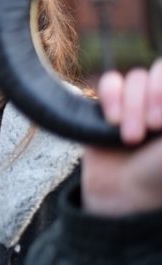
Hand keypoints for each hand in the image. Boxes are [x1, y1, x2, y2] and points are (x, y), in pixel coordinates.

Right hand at [81, 60, 161, 215]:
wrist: (125, 193)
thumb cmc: (160, 173)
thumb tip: (158, 108)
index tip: (161, 122)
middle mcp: (161, 101)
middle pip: (156, 71)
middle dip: (151, 98)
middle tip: (151, 128)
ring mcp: (137, 101)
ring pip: (133, 78)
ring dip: (130, 107)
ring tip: (129, 137)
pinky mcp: (109, 105)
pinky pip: (110, 82)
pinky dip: (111, 98)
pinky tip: (111, 121)